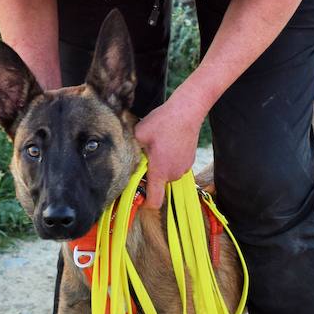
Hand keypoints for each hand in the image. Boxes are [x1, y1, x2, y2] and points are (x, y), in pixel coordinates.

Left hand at [134, 88, 207, 209]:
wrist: (187, 111)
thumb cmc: (163, 122)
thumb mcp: (139, 134)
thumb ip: (130, 150)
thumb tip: (123, 156)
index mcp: (160, 171)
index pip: (154, 201)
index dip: (145, 202)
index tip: (138, 195)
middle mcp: (173, 174)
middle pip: (158, 184)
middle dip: (149, 175)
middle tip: (145, 156)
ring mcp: (183, 168)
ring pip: (166, 174)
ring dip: (160, 166)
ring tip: (157, 147)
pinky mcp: (189, 161)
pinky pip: (174, 166)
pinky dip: (169, 160)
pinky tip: (166, 144)